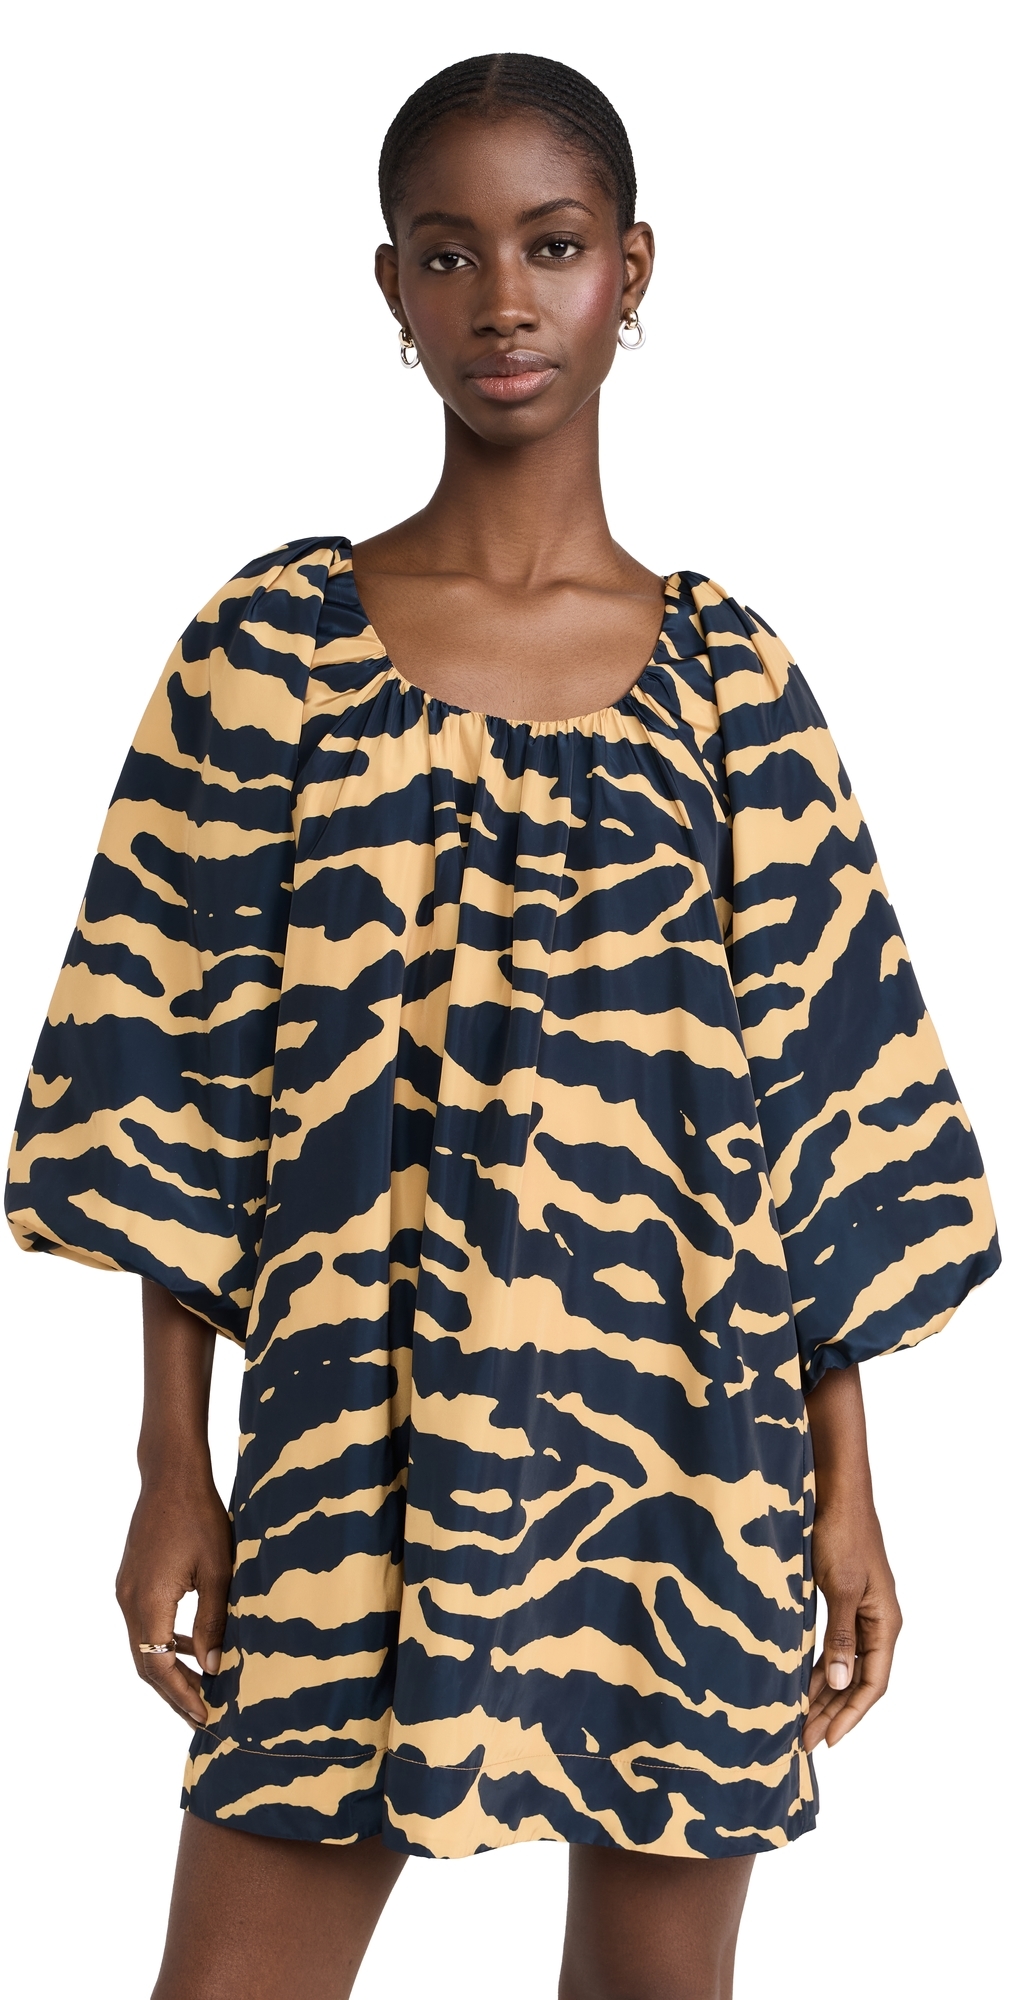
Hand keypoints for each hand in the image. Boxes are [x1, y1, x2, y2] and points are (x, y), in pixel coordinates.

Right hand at [115, 1471, 231, 1727]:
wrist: (171, 1475)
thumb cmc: (200, 1517)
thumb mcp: (217, 1571)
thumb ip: (214, 1622)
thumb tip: (213, 1667)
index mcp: (149, 1602)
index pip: (159, 1667)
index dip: (181, 1696)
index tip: (205, 1718)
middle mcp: (129, 1601)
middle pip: (146, 1664)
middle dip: (173, 1693)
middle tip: (202, 1717)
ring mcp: (126, 1590)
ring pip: (143, 1646)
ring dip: (168, 1670)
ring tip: (200, 1690)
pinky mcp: (131, 1579)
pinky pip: (144, 1624)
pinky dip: (164, 1643)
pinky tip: (191, 1647)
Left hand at [803, 1492, 901, 1749]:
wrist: (837, 1493)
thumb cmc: (843, 1535)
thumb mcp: (842, 1588)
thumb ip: (841, 1636)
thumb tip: (838, 1682)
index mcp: (885, 1622)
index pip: (873, 1682)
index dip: (851, 1713)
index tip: (829, 1740)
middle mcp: (877, 1623)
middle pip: (858, 1680)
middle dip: (833, 1711)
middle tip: (805, 1740)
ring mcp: (861, 1613)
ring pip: (845, 1666)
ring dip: (824, 1694)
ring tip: (800, 1720)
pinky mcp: (842, 1602)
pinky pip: (834, 1646)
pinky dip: (819, 1667)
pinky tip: (800, 1682)